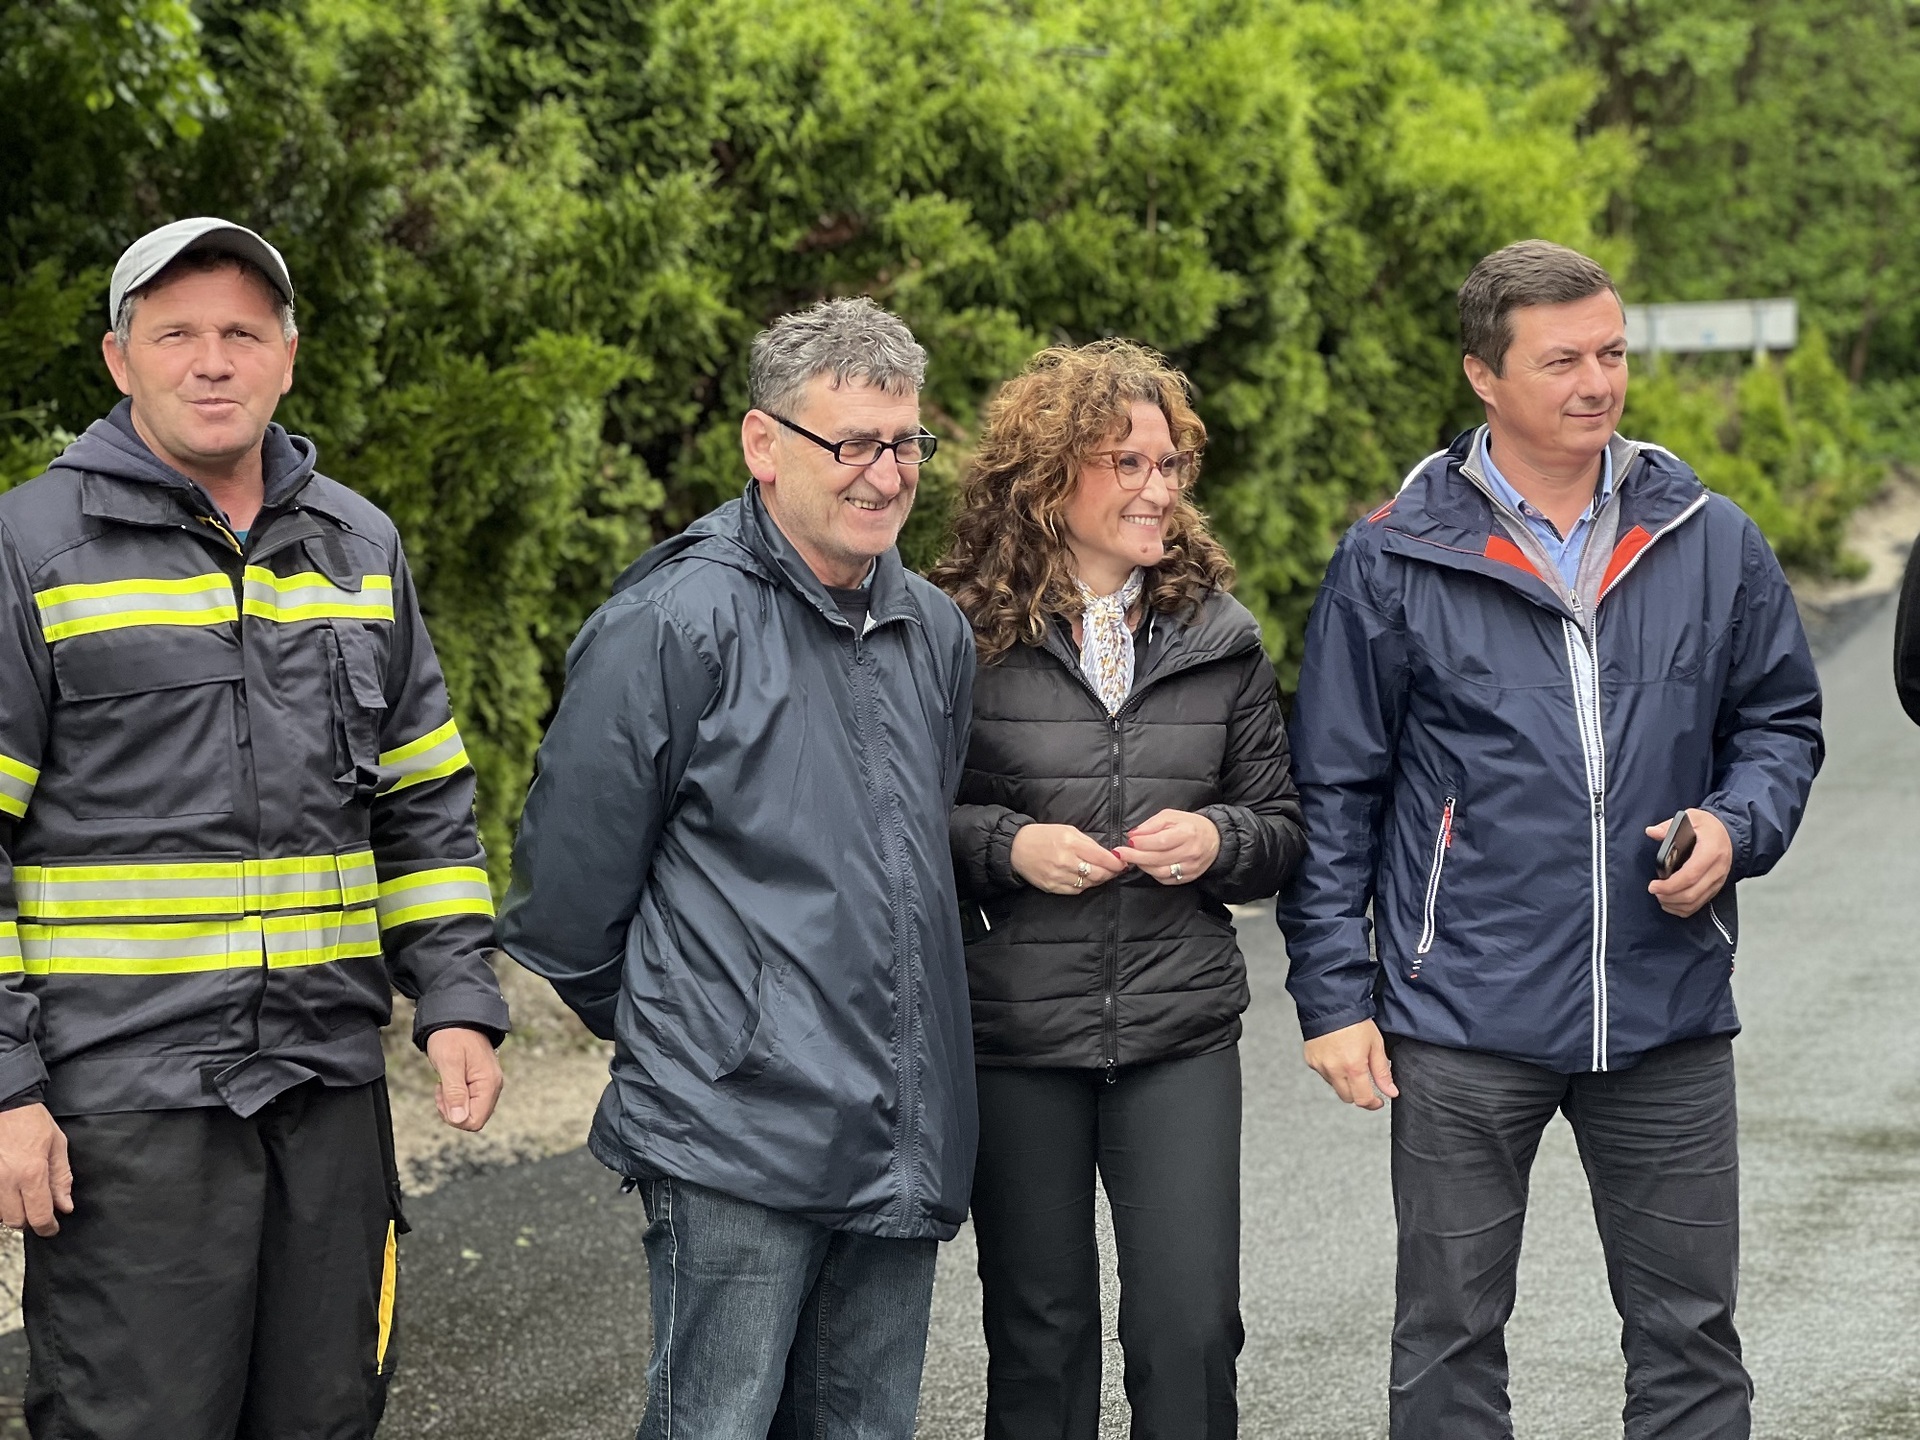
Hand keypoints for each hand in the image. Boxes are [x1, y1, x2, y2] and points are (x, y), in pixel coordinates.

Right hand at [0, 1105, 72, 1235]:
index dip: (47, 1227)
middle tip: (39, 1209)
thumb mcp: (57, 1146)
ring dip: (13, 1211)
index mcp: (32, 1173)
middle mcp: (7, 1181)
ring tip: (23, 1195)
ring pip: (0, 1215)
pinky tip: (10, 1190)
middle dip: (30, 1220)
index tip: (52, 1228)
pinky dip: (1, 1201)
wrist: (5, 1105)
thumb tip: (64, 1206)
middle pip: (16, 1221)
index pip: (39, 1215)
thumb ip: (61, 1178)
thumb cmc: (32, 1122)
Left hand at [426, 1027, 503, 1131]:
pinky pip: (470, 1101)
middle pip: (474, 1118)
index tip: (443, 1097)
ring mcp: (489, 1084)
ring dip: (453, 1104)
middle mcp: (493, 1086)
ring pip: (471, 1111)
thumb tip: (459, 1119)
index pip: (475, 1121)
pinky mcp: (482, 1081)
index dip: (454, 1117)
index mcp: (488, 1083)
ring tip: (444, 1083)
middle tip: (442, 1088)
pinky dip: (456, 1097)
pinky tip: (449, 1082)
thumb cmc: (452, 1037)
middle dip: (453, 1111)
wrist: (457, 1017)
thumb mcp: (449, 1063)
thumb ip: (455, 1093)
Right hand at [1010, 823, 1127, 894]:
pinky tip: (1085, 879)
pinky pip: (1076, 890)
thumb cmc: (1044, 836)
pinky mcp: (1052, 887)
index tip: (1123, 863)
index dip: (1116, 863)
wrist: (1017, 848)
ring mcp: (1058, 876)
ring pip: (1089, 884)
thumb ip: (1088, 842)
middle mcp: (1065, 861)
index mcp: (1071, 843)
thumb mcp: (1068, 830)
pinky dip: (1084, 885)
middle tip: (1116, 870)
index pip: (1102, 858)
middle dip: (1111, 873)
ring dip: (1099, 880)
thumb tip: (1108, 855)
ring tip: (1102, 874)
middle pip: (1099, 874)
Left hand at [1113, 809, 1219, 885]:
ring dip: (1142, 866)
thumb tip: (1134, 835)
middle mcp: (1190, 852)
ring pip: (1161, 872)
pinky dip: (1153, 873)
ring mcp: (1190, 867)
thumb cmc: (1191, 825)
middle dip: (1136, 856)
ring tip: (1132, 858)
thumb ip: (1152, 824)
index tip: (1129, 841)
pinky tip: (1147, 865)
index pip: (1161, 841)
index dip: (1143, 843)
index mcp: (1187, 833)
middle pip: (1158, 858)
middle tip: (1120, 853)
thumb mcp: (1172, 816)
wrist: (1215, 840)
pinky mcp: (1189, 877)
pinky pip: (1166, 879)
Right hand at [1302, 1020, 1397, 1110]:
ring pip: (1335, 1086)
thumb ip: (1382, 1072)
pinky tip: (1337, 1056)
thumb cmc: (1354, 1021)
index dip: (1372, 1104)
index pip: (1362, 1099)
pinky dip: (1332, 1071)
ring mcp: (1320, 1066)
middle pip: (1347, 1097)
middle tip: (1366, 1083)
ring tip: (1350, 1062)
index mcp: (1353, 1067)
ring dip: (1345, 1082)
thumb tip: (1390, 1091)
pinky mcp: (1311, 1060)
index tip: (1378, 1101)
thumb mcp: (1375, 1045)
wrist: (1330, 1004)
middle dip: (1358, 1094)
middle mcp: (1334, 1070)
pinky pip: (1324, 1074)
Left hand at [1646, 809, 1731, 917]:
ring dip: (1675, 904)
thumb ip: (1669, 826)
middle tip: (1654, 891)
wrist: (1729, 835)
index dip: (1670, 885)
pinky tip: (1671, 903)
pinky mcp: (1716, 888)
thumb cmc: (1709, 827)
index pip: (1690, 875)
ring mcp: (1718, 881)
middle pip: (1692, 893)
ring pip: (1695, 902)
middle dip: (1669, 896)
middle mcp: (1717, 869)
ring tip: (1660, 896)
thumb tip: (1652, 832)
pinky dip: (1683, 908)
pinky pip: (1700, 904)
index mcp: (1711, 851)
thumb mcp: (1692, 817)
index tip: (1653, 885)